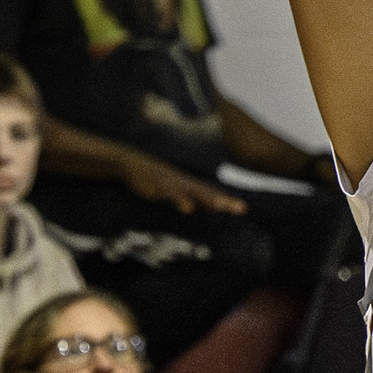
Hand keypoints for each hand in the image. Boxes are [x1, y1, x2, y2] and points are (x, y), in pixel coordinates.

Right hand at [120, 151, 247, 218]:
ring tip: (222, 206)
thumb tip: (199, 209)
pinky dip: (180, 199)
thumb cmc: (152, 179)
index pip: (211, 193)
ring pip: (192, 192)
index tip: (242, 209)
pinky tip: (188, 208)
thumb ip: (186, 199)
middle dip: (223, 200)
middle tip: (240, 208)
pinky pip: (170, 193)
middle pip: (207, 192)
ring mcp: (171, 183)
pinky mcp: (157, 186)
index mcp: (188, 185)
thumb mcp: (171, 189)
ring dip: (207, 199)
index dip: (226, 201)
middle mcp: (183, 183)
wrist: (130, 162)